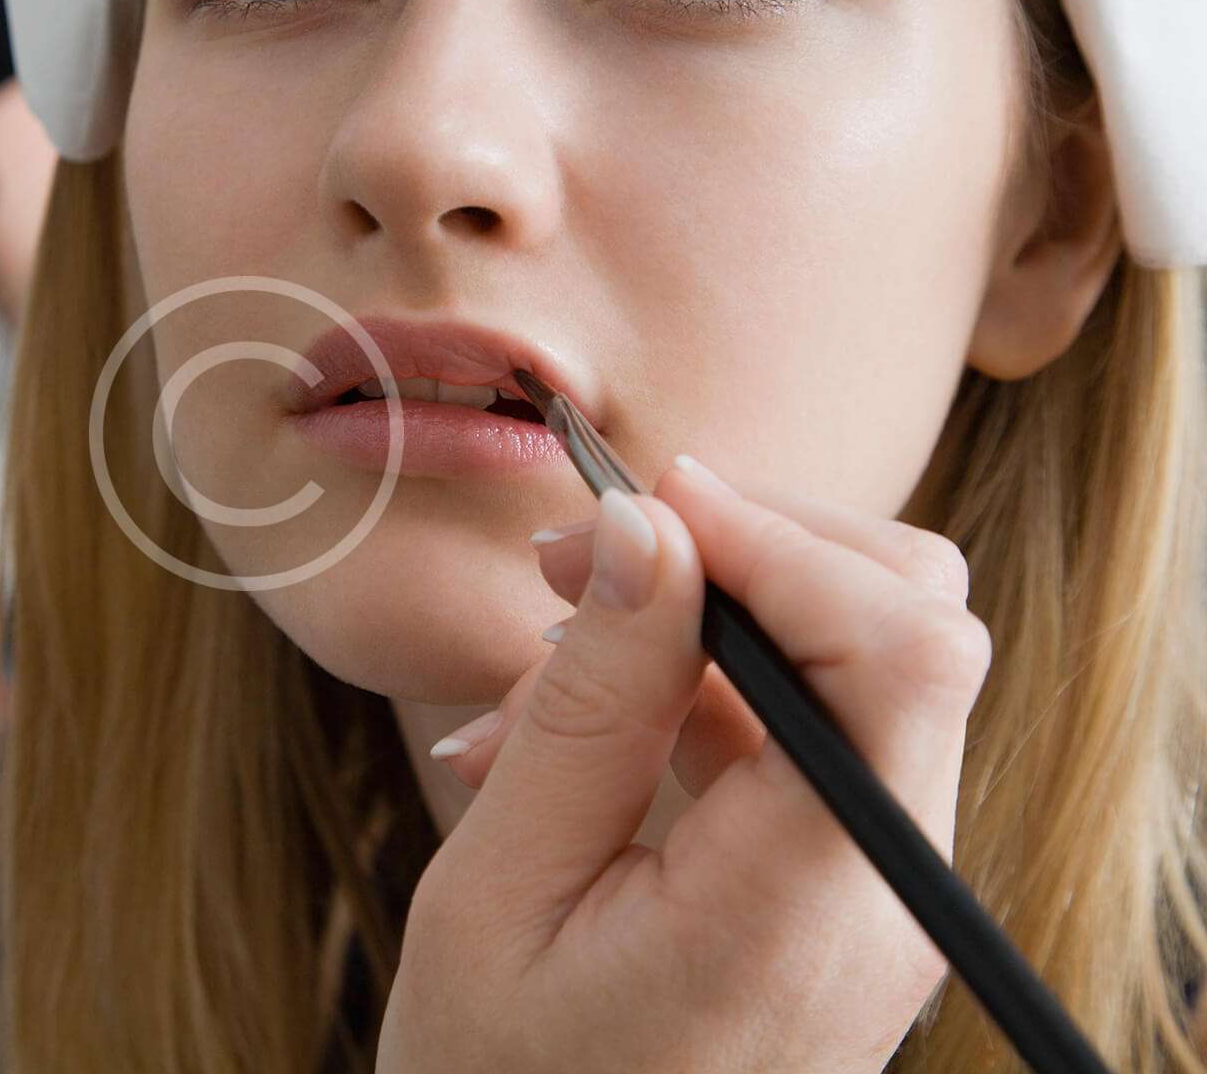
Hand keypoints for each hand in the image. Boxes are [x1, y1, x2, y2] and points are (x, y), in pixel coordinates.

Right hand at [377, 457, 989, 1073]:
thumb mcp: (501, 894)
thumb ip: (587, 706)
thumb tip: (641, 529)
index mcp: (812, 899)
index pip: (906, 647)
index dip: (786, 538)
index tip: (641, 509)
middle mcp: (881, 888)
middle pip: (908, 628)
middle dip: (746, 550)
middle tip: (576, 558)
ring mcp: (867, 892)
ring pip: (849, 666)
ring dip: (696, 622)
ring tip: (527, 672)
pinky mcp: (830, 893)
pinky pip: (792, 739)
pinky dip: (687, 697)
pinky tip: (556, 737)